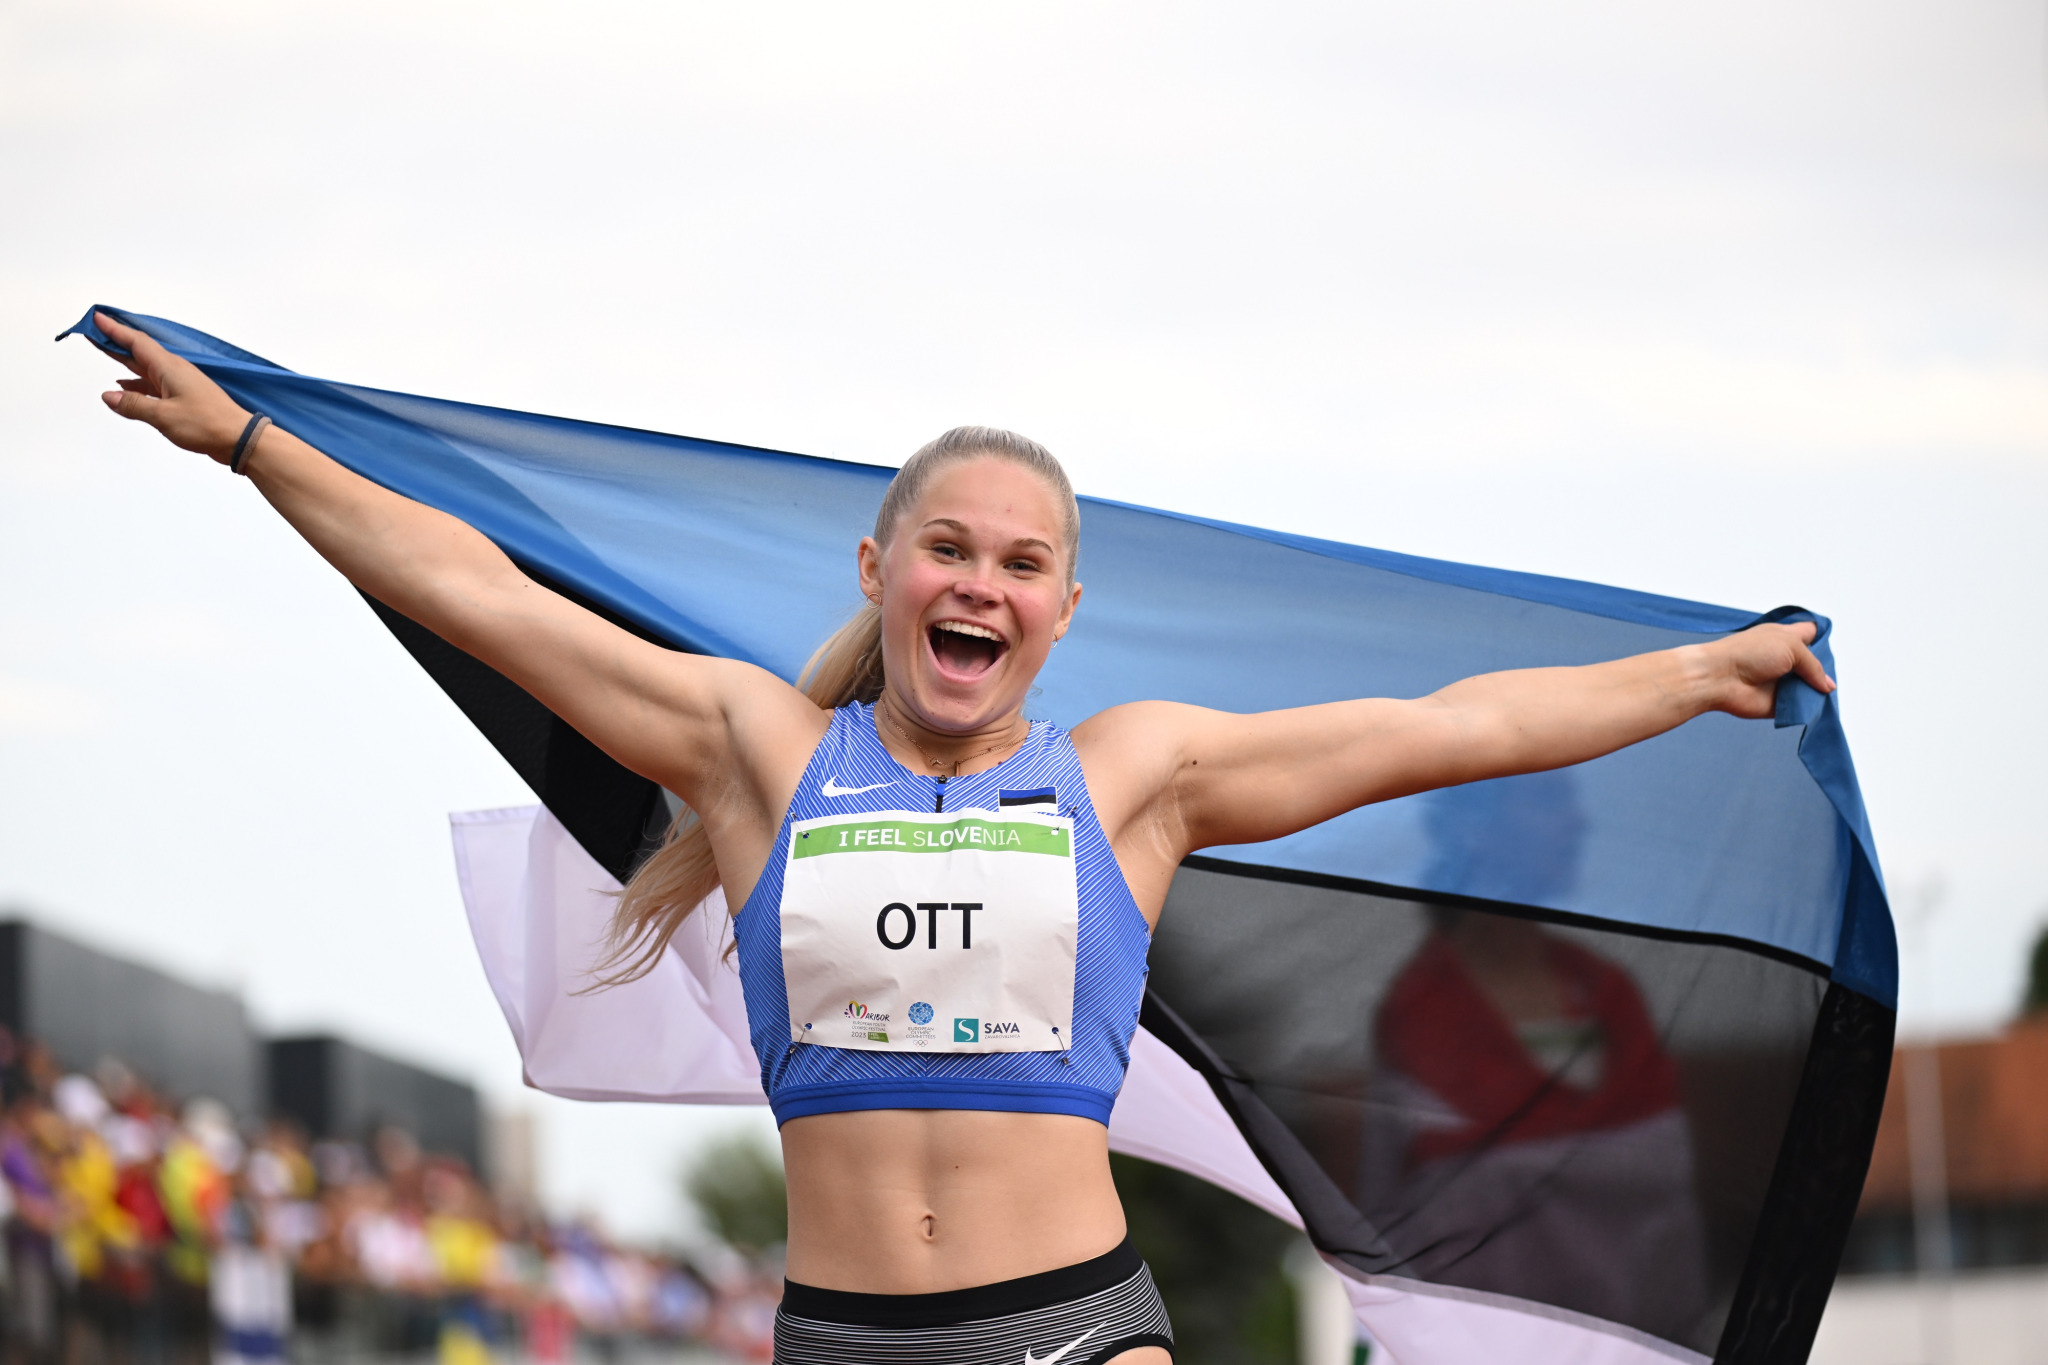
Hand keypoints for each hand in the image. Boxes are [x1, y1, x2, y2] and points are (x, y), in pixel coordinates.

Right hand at [94, 312, 249, 463]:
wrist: (238, 438)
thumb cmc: (208, 424)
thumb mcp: (164, 416)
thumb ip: (134, 405)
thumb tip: (109, 396)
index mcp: (169, 368)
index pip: (136, 341)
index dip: (114, 329)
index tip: (97, 317)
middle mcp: (174, 371)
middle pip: (138, 351)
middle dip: (114, 341)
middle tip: (93, 331)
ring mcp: (179, 384)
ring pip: (145, 368)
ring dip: (124, 361)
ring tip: (104, 353)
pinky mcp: (183, 397)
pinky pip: (153, 384)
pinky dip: (137, 384)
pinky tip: (125, 388)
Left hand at [1707, 621, 1835, 718]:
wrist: (1720, 678)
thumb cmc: (1748, 653)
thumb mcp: (1790, 646)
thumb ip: (1814, 665)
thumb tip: (1827, 686)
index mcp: (1786, 637)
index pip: (1811, 634)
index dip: (1822, 637)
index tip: (1831, 644)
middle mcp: (1786, 659)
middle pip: (1816, 664)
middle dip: (1826, 670)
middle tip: (1831, 675)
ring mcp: (1783, 681)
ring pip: (1811, 687)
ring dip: (1819, 692)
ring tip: (1824, 693)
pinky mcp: (1779, 703)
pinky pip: (1801, 707)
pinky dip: (1808, 708)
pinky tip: (1815, 707)